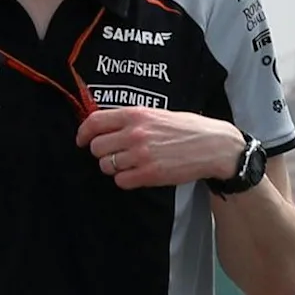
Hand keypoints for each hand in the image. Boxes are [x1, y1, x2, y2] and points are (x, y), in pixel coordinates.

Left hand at [76, 105, 246, 191]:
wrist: (213, 146)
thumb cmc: (186, 128)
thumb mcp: (157, 114)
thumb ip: (131, 119)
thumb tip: (104, 127)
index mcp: (135, 114)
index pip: (94, 122)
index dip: (83, 133)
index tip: (81, 141)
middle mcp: (134, 133)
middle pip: (97, 147)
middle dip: (101, 153)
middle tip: (114, 155)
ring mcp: (141, 155)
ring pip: (107, 166)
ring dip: (113, 168)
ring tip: (129, 165)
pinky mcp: (149, 174)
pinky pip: (121, 180)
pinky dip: (125, 180)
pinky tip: (137, 174)